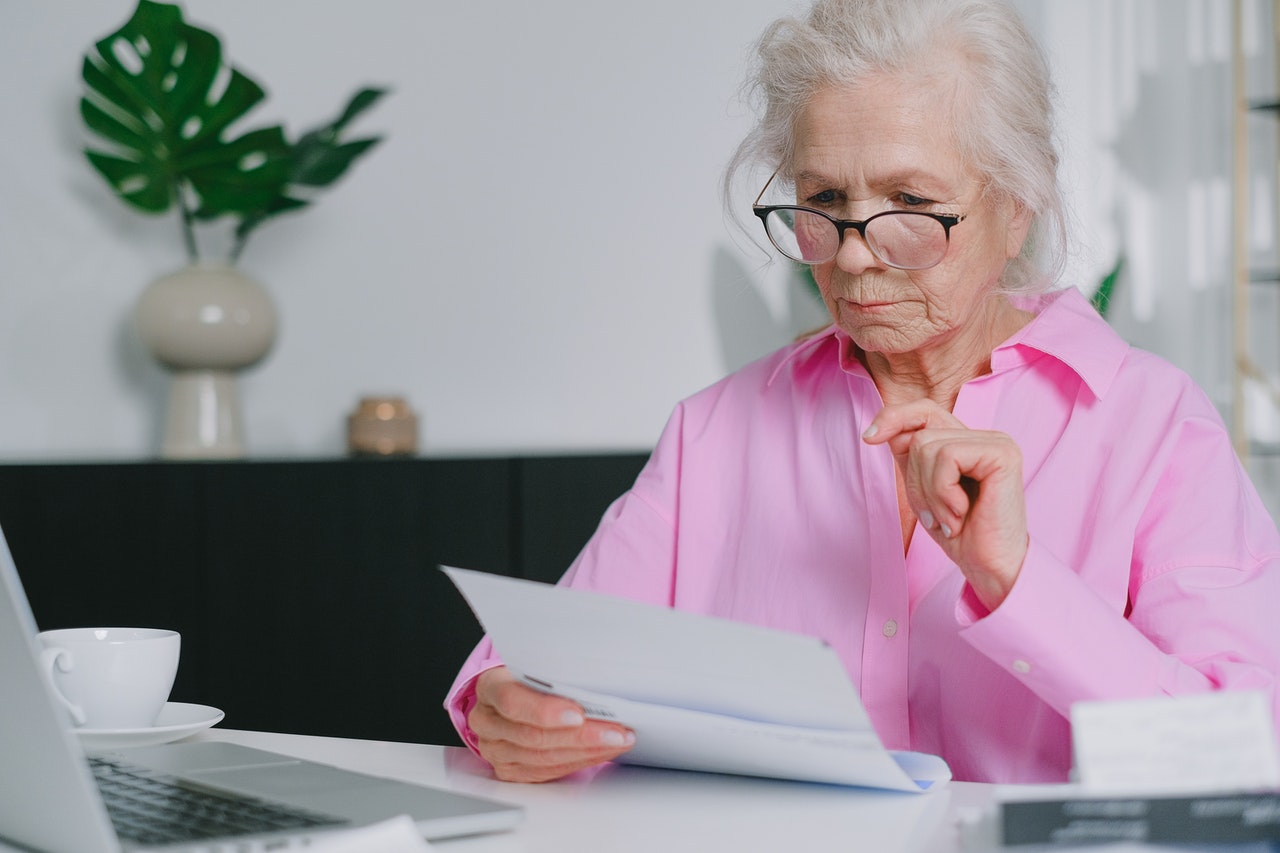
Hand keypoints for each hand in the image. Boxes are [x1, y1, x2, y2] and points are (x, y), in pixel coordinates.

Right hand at [468, 666, 635, 782]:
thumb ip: (556, 674)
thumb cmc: (527, 676)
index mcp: (490, 687)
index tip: (579, 715)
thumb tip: (597, 684)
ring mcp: (495, 749)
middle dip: (581, 735)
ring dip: (587, 751)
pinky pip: (546, 772)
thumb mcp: (536, 664)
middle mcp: (487, 721)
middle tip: (615, 731)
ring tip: (616, 741)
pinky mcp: (509, 769)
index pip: (512, 701)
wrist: (510, 694)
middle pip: (533, 736)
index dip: (545, 711)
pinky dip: (578, 762)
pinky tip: (600, 751)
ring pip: (543, 758)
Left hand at [863, 399, 1027, 610]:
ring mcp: (997, 442)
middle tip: (936, 515)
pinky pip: (947, 457)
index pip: (924, 411)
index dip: (894, 417)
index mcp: (968, 442)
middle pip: (920, 435)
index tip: (869, 437)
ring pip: (928, 446)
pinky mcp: (1002, 453)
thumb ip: (909, 457)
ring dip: (929, 493)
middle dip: (915, 481)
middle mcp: (985, 436)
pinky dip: (943, 492)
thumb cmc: (958, 533)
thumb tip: (877, 429)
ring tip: (950, 517)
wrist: (989, 567)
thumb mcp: (923, 489)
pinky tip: (961, 513)